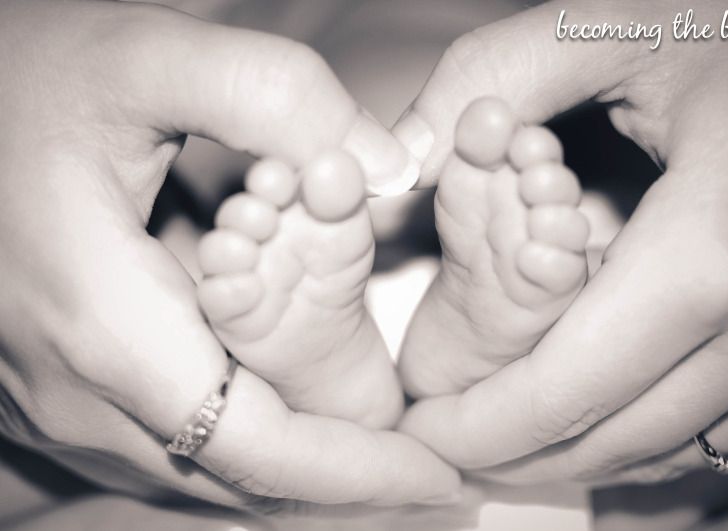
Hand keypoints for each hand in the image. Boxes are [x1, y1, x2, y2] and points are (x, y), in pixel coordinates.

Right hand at [0, 0, 457, 506]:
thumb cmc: (21, 79)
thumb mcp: (145, 59)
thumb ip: (274, 97)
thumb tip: (384, 167)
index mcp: (109, 330)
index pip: (264, 451)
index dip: (361, 474)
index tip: (441, 475)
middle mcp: (78, 392)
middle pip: (241, 478)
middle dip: (343, 475)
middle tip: (425, 457)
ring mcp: (58, 402)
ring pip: (204, 473)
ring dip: (297, 463)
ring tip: (377, 441)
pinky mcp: (58, 388)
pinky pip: (169, 446)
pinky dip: (245, 444)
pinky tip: (292, 412)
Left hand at [395, 0, 727, 483]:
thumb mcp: (621, 25)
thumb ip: (498, 76)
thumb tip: (404, 155)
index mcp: (710, 253)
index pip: (564, 392)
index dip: (477, 428)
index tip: (418, 430)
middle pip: (611, 440)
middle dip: (512, 453)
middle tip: (444, 440)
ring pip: (666, 448)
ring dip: (572, 452)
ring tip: (501, 433)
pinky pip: (718, 429)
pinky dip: (639, 432)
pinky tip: (592, 410)